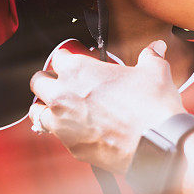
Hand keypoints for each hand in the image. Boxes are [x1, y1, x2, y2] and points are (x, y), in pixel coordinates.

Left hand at [30, 40, 185, 173]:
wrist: (156, 144)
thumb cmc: (152, 106)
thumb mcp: (154, 71)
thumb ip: (150, 55)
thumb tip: (156, 48)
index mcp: (79, 70)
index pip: (58, 56)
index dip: (68, 59)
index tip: (76, 64)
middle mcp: (63, 94)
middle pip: (38, 81)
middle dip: (49, 81)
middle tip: (63, 84)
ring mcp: (63, 122)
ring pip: (37, 111)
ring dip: (46, 107)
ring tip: (60, 108)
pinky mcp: (70, 146)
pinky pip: (54, 135)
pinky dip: (60, 131)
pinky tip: (75, 129)